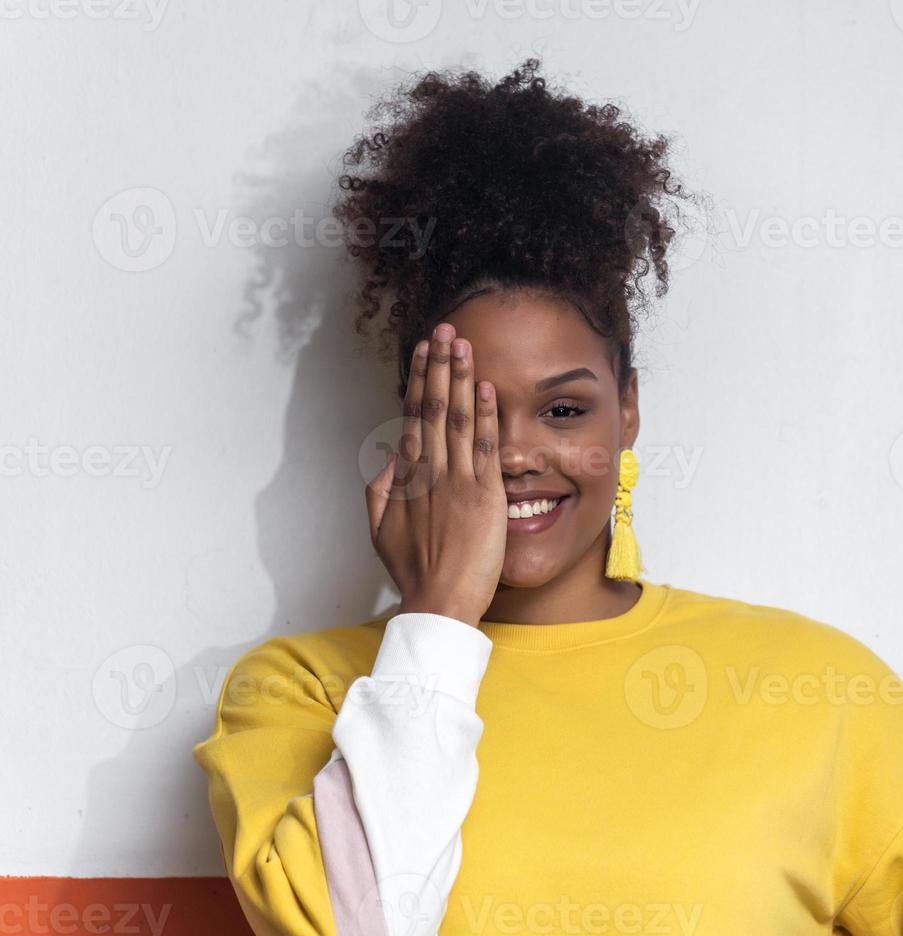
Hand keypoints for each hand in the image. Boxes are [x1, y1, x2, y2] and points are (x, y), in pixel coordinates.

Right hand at [365, 322, 507, 627]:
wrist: (438, 601)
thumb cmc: (413, 571)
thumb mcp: (381, 530)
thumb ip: (379, 491)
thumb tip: (384, 459)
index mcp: (405, 478)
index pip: (413, 416)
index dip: (419, 380)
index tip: (424, 351)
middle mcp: (428, 472)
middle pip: (433, 407)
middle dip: (439, 365)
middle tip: (445, 329)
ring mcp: (455, 481)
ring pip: (457, 418)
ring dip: (461, 378)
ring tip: (463, 344)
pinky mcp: (483, 495)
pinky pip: (484, 447)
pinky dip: (485, 416)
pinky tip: (486, 388)